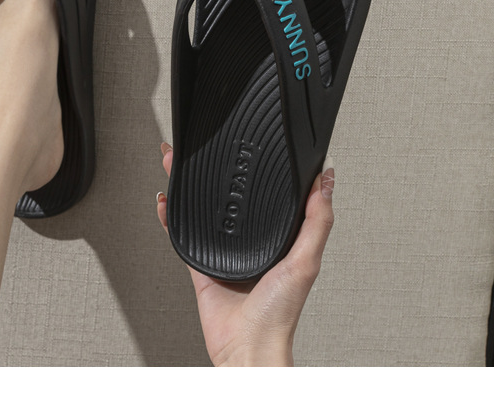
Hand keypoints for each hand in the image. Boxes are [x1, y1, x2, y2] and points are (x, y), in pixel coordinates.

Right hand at [157, 143, 334, 365]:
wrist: (246, 349)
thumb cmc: (279, 316)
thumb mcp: (305, 261)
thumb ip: (317, 221)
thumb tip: (327, 181)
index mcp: (281, 238)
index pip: (274, 193)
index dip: (265, 167)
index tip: (259, 143)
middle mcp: (253, 242)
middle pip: (232, 195)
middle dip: (217, 169)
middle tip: (206, 144)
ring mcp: (226, 251)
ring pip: (205, 209)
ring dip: (191, 185)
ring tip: (179, 162)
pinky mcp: (202, 263)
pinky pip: (183, 234)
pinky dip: (171, 217)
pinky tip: (166, 201)